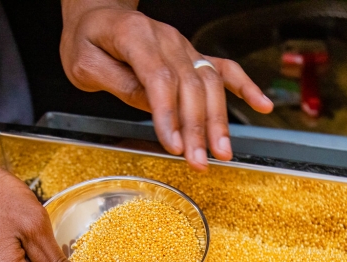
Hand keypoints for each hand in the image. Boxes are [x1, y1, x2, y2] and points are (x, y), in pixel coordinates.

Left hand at [60, 1, 272, 170]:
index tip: (172, 146)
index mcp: (135, 35)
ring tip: (223, 152)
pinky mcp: (192, 55)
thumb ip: (117, 82)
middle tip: (200, 161)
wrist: (98, 14)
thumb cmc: (88, 40)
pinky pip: (224, 69)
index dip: (168, 114)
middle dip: (197, 127)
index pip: (158, 78)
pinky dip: (246, 87)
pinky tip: (262, 106)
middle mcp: (166, 38)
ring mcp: (183, 46)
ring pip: (209, 82)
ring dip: (218, 120)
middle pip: (189, 85)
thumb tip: (150, 105)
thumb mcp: (84, 63)